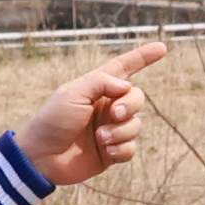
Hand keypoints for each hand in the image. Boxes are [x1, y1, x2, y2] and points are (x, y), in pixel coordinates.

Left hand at [13, 41, 167, 189]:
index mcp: (97, 88)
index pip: (124, 68)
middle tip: (114, 114)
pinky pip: (131, 148)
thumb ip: (102, 83)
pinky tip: (106, 151)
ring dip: (121, 131)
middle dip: (130, 105)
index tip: (162, 48)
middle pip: (137, 98)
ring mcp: (111, 129)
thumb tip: (128, 86)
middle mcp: (107, 107)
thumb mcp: (73, 92)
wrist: (41, 157)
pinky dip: (121, 149)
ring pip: (136, 125)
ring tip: (100, 138)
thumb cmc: (53, 120)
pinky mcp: (112, 152)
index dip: (143, 57)